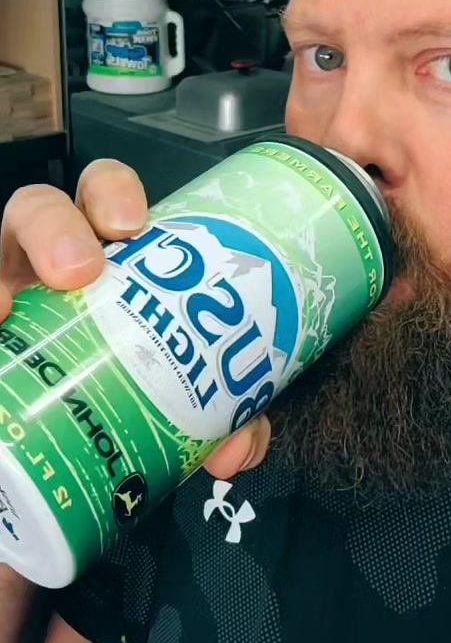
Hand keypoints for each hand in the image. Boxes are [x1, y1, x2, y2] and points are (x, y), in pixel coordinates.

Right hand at [0, 159, 270, 479]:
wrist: (62, 446)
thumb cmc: (135, 393)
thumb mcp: (181, 393)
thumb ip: (221, 415)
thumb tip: (236, 449)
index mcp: (109, 259)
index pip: (105, 195)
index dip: (114, 193)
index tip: (132, 225)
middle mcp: (48, 265)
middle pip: (40, 210)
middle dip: (57, 227)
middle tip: (81, 271)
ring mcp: (12, 292)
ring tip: (5, 308)